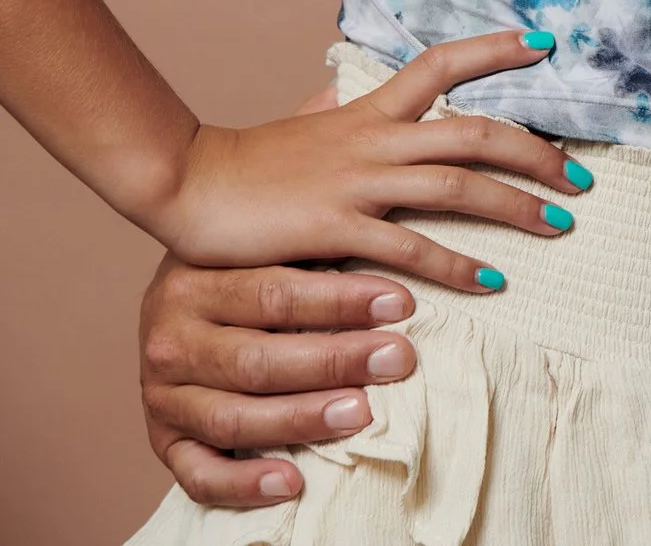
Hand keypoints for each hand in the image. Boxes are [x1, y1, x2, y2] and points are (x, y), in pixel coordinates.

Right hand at [139, 257, 417, 507]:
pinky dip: (243, 484)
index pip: (273, 295)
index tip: (401, 304)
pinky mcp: (164, 443)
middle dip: (333, 362)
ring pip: (233, 418)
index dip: (340, 301)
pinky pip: (198, 475)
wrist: (174, 313)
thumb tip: (391, 277)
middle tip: (396, 359)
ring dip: (301, 419)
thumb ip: (311, 258)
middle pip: (256, 361)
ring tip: (361, 413)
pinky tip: (292, 481)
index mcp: (192, 285)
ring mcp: (162, 398)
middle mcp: (170, 343)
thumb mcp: (262, 252)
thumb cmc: (242, 277)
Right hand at [145, 31, 587, 293]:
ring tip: (563, 226)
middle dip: (539, 152)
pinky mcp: (337, 225)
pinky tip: (494, 281)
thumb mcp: (307, 126)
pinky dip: (458, 263)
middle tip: (582, 177)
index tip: (548, 43)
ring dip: (519, 206)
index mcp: (369, 111)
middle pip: (476, 131)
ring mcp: (359, 181)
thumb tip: (347, 82)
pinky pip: (411, 246)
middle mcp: (375, 138)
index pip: (443, 63)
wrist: (185, 184)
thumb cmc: (248, 163)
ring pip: (459, 184)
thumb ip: (339, 111)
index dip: (497, 49)